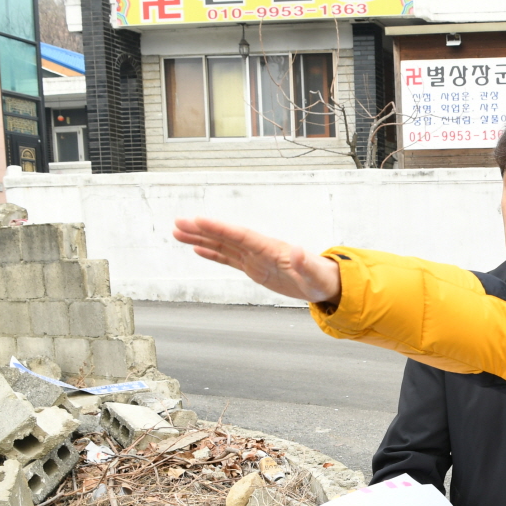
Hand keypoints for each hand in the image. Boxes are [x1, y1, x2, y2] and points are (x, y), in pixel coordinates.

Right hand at [173, 217, 342, 303]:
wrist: (326, 284)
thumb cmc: (322, 278)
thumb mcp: (315, 275)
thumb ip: (305, 264)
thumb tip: (298, 251)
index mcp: (271, 249)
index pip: (241, 236)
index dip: (220, 228)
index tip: (199, 220)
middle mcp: (260, 250)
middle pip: (226, 237)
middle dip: (202, 230)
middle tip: (178, 223)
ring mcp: (256, 258)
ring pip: (223, 246)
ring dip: (201, 239)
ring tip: (178, 233)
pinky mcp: (255, 268)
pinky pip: (229, 259)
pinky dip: (213, 253)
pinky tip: (197, 248)